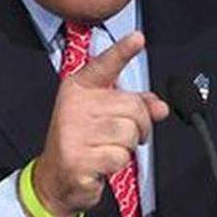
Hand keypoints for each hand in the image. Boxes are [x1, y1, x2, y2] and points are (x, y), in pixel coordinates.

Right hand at [28, 31, 169, 216]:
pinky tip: (101, 163)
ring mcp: (73, 131)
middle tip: (125, 136)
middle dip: (140, 126)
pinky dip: (117, 164)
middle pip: (132, 107)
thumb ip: (135, 106)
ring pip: (129, 132)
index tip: (138, 38)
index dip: (123, 50)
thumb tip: (160, 107)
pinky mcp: (77, 157)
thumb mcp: (106, 117)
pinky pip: (119, 156)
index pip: (104, 65)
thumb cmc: (83, 142)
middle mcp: (74, 105)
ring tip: (108, 149)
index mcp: (80, 88)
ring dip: (127, 146)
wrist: (56, 179)